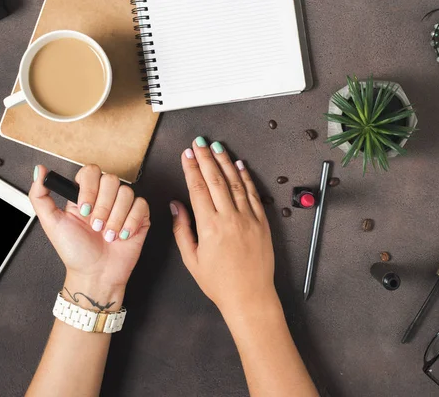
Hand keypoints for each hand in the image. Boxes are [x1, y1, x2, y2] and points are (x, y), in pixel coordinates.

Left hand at [29, 165, 149, 309]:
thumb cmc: (75, 252)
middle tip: (96, 226)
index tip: (84, 209)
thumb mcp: (52, 224)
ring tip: (108, 235)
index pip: (91, 172)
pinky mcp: (139, 218)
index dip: (90, 188)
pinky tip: (122, 235)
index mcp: (85, 195)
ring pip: (127, 193)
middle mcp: (105, 198)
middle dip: (103, 207)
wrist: (95, 275)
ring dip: (116, 218)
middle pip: (111, 180)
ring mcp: (123, 207)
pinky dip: (131, 222)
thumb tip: (39, 171)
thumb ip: (40, 196)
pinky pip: (141, 206)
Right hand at [171, 137, 276, 316]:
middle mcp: (230, 218)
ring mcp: (248, 218)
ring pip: (235, 182)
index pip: (197, 188)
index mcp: (210, 226)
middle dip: (206, 158)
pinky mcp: (262, 222)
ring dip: (225, 162)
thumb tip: (176, 206)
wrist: (250, 296)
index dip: (191, 167)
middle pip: (215, 179)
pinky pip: (253, 194)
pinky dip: (246, 178)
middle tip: (200, 142)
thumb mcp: (191, 259)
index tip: (187, 154)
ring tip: (217, 147)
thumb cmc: (219, 283)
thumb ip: (182, 229)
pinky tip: (239, 166)